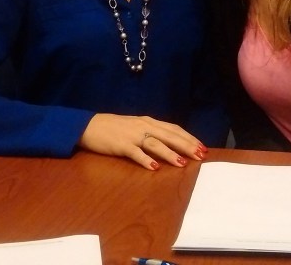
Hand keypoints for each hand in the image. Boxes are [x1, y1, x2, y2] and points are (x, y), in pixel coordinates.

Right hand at [78, 113, 207, 169]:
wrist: (88, 125)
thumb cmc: (114, 128)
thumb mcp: (136, 127)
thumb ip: (152, 133)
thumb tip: (170, 143)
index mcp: (149, 122)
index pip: (174, 129)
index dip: (189, 138)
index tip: (202, 147)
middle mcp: (143, 126)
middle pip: (169, 136)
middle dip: (186, 146)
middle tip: (200, 155)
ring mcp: (132, 135)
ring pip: (155, 144)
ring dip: (170, 154)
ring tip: (182, 163)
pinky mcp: (120, 145)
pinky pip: (135, 153)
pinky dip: (145, 160)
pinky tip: (154, 168)